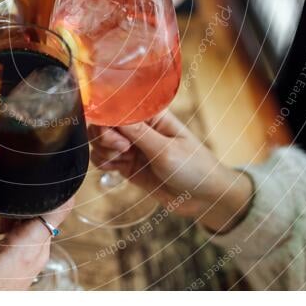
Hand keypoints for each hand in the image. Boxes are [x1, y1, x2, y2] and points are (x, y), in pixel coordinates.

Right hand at [0, 182, 72, 289]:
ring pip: (38, 217)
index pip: (59, 208)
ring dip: (18, 210)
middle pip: (46, 207)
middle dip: (25, 196)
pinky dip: (16, 222)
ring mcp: (36, 257)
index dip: (57, 185)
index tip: (43, 168)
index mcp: (26, 248)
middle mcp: (38, 252)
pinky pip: (31, 230)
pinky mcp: (30, 259)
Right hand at [91, 111, 252, 232]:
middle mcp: (139, 127)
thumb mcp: (166, 150)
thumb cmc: (194, 167)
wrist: (205, 198)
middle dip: (105, 137)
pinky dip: (104, 163)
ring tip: (123, 161)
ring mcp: (133, 146)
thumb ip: (138, 134)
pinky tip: (116, 169)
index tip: (116, 135)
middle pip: (105, 123)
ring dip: (104, 151)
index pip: (118, 106)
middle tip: (123, 150)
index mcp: (152, 114)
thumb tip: (111, 114)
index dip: (109, 118)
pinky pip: (104, 158)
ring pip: (101, 141)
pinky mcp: (128, 164)